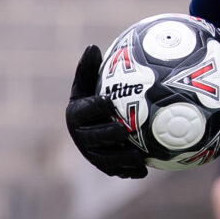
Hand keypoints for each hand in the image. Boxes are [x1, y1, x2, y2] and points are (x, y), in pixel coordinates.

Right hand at [65, 46, 146, 179]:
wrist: (103, 120)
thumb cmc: (98, 95)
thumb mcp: (91, 81)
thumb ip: (90, 67)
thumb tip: (92, 46)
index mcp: (76, 114)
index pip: (83, 110)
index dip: (94, 107)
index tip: (108, 101)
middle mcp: (80, 136)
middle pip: (92, 138)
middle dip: (106, 135)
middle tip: (122, 130)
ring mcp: (92, 153)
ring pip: (104, 159)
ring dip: (120, 160)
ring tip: (137, 157)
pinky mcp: (104, 165)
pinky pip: (116, 170)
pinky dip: (128, 171)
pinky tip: (143, 170)